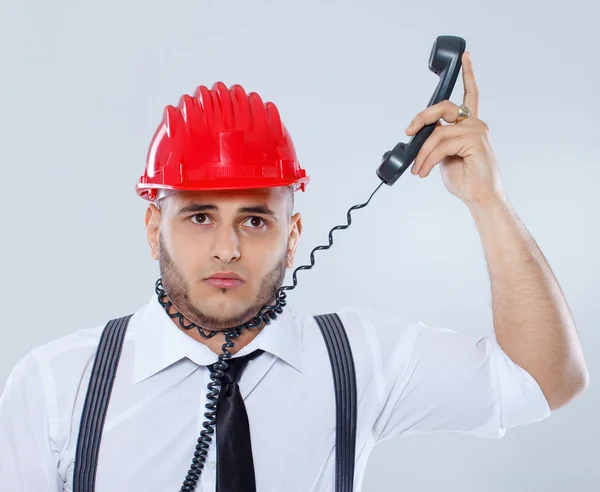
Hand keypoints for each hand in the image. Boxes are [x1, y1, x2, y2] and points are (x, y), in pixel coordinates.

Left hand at [405, 51, 506, 207]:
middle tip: (408, 131)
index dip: (468, 74)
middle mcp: (475, 123)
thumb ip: (436, 141)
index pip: (471, 94)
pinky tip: (425, 171)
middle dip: (421, 117)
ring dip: (422, 153)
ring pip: (437, 132)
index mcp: (470, 125)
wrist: (479, 197)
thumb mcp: (444, 156)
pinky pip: (441, 144)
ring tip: (419, 170)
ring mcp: (477, 130)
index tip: (466, 56)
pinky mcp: (475, 140)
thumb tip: (417, 136)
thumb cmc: (465, 179)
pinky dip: (428, 159)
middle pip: (443, 107)